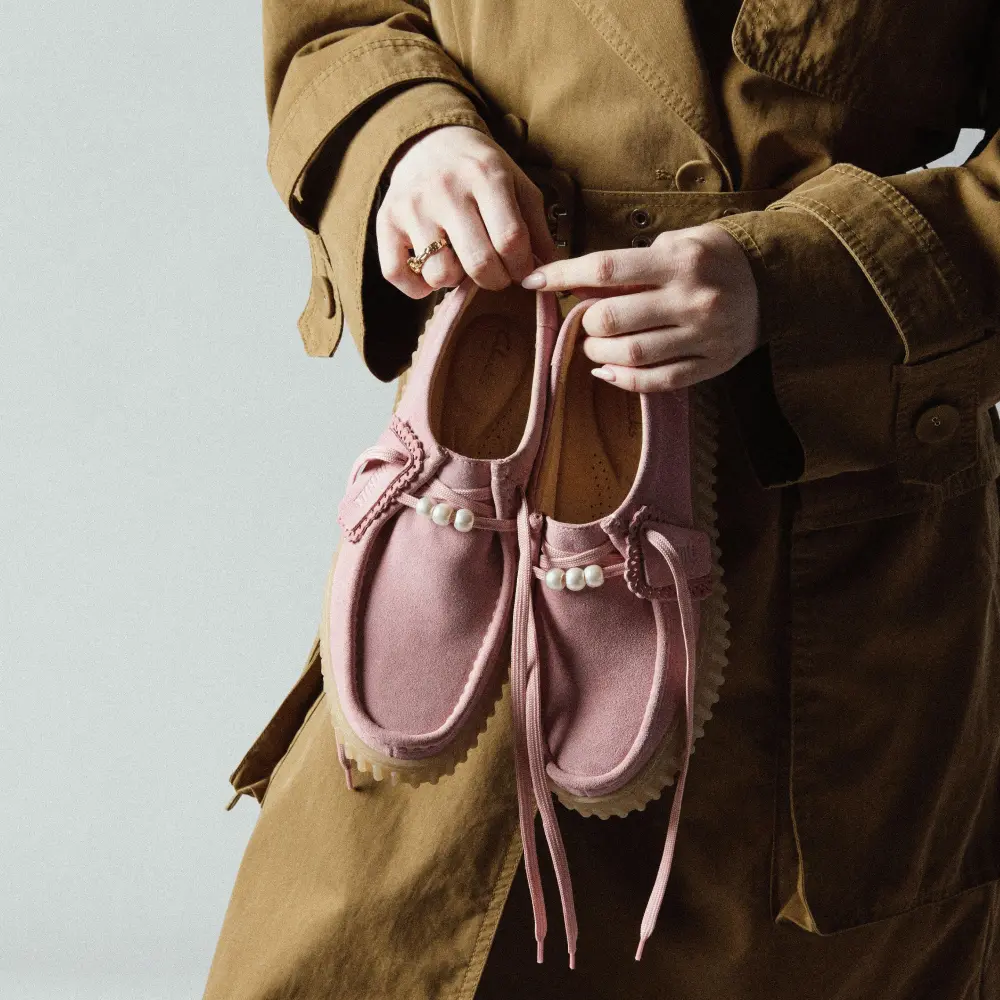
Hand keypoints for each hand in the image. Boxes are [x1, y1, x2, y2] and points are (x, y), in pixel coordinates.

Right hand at [376, 125, 557, 297]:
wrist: (429, 140)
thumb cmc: (480, 170)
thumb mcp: (517, 186)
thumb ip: (537, 229)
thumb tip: (551, 275)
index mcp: (486, 176)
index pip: (511, 240)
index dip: (521, 267)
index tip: (521, 271)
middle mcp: (446, 190)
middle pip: (479, 262)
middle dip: (495, 281)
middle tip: (496, 275)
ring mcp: (413, 206)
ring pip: (440, 273)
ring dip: (455, 281)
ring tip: (460, 263)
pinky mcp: (386, 221)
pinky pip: (397, 274)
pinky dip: (417, 287)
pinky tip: (431, 274)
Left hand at [520, 224, 761, 391]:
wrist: (777, 282)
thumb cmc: (716, 257)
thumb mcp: (677, 244)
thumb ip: (631, 265)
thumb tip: (578, 284)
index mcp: (679, 260)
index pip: (606, 268)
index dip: (563, 275)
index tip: (534, 281)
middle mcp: (691, 298)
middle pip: (613, 319)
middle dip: (587, 322)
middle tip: (587, 319)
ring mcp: (703, 335)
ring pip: (632, 354)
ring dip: (600, 353)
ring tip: (597, 346)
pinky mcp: (712, 363)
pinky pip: (658, 382)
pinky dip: (624, 380)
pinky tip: (608, 371)